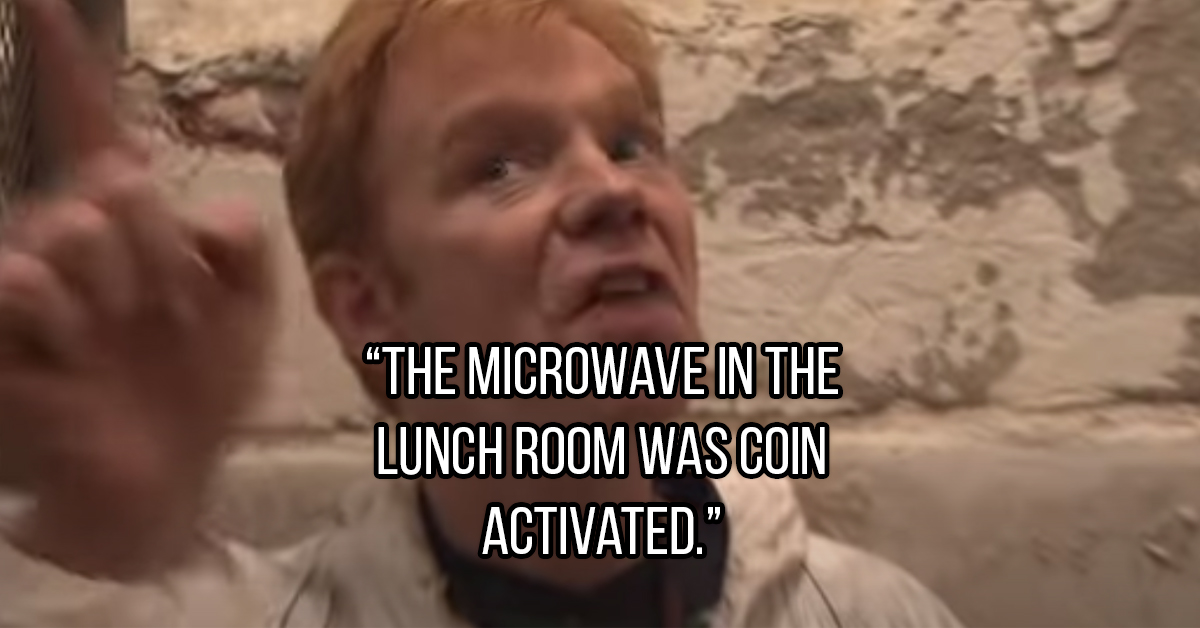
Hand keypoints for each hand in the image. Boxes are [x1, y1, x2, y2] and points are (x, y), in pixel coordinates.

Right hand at [0, 0, 274, 577]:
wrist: (167, 477)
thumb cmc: (204, 388)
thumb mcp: (250, 310)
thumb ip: (241, 243)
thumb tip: (199, 208)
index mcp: (136, 227)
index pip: (93, 126)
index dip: (63, 59)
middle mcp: (74, 239)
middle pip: (111, 184)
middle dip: (157, 252)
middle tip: (170, 316)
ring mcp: (36, 283)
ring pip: (70, 226)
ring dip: (120, 291)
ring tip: (129, 342)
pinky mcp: (5, 331)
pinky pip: (16, 280)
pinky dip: (62, 317)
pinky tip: (80, 356)